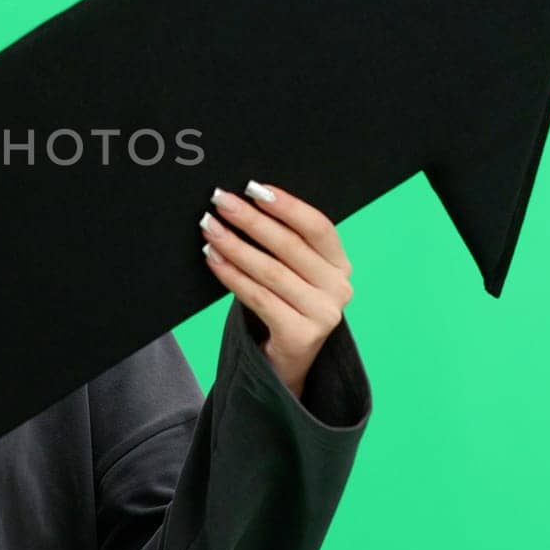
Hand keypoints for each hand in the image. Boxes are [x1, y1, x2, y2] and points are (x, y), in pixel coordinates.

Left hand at [199, 180, 354, 398]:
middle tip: (221, 201)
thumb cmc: (284, 304)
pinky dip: (232, 276)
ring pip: (271, 272)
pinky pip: (258, 298)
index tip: (254, 188)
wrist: (286, 361)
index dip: (287, 205)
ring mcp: (324, 314)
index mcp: (340, 264)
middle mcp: (339, 288)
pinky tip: (213, 259)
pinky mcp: (301, 335)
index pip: (318, 227)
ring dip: (235, 246)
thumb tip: (241, 205)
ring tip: (210, 228)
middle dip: (250, 220)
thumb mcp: (294, 272)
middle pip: (290, 246)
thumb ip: (282, 243)